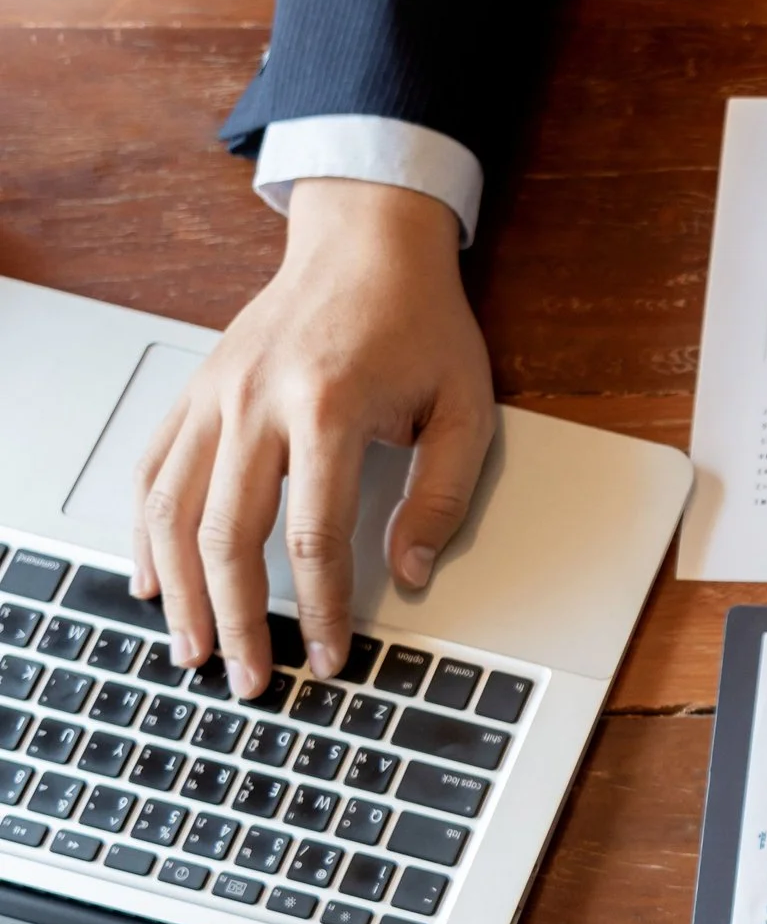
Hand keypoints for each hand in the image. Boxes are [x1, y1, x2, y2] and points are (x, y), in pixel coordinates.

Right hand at [133, 177, 495, 694]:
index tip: (328, 656)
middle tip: (249, 680)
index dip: (320, 608)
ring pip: (170, 509)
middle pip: (226, 534)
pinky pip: (152, 470)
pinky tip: (151, 580)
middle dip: (236, 619)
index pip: (315, 536)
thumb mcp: (465, 407)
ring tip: (192, 650)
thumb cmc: (420, 323)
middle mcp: (255, 403)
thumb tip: (412, 574)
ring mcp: (213, 395)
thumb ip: (443, 496)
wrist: (367, 243)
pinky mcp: (194, 391)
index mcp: (326, 407)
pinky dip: (144, 532)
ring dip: (178, 590)